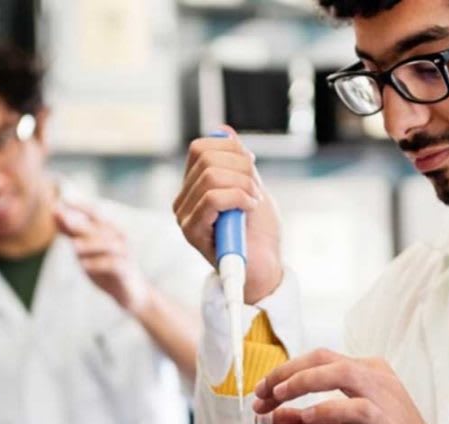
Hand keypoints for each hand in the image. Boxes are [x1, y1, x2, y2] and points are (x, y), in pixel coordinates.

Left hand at [56, 202, 150, 314]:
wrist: (131, 293)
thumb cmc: (107, 268)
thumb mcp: (87, 250)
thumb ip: (73, 233)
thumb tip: (55, 214)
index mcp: (110, 229)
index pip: (94, 212)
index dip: (79, 205)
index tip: (60, 199)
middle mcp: (119, 237)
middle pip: (98, 227)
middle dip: (79, 222)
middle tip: (62, 218)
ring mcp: (125, 253)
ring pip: (107, 244)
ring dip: (89, 244)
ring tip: (72, 247)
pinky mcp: (126, 270)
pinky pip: (113, 264)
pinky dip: (97, 264)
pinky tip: (83, 265)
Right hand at [172, 127, 283, 302]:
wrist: (264, 268)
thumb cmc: (258, 233)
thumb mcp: (252, 186)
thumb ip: (237, 161)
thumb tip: (224, 130)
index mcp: (195, 186)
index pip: (201, 148)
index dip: (230, 149)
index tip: (250, 169)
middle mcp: (184, 200)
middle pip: (206, 157)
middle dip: (242, 168)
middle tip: (255, 191)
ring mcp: (185, 216)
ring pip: (211, 176)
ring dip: (244, 185)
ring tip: (253, 203)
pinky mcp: (192, 232)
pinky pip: (213, 198)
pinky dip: (239, 197)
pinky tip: (250, 209)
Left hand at [253, 349, 433, 423]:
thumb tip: (271, 421)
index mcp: (364, 371)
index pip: (317, 360)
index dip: (284, 372)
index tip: (260, 393)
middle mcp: (373, 374)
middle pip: (322, 358)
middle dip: (285, 372)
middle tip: (261, 393)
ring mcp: (381, 393)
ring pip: (337, 372)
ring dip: (301, 381)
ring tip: (277, 396)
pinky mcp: (383, 418)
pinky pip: (352, 406)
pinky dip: (325, 408)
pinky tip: (306, 417)